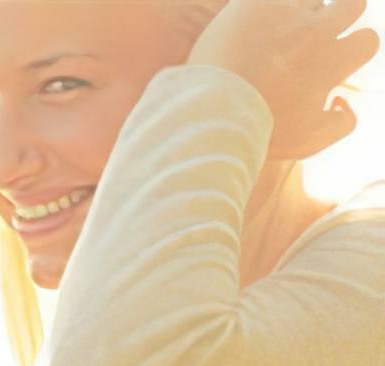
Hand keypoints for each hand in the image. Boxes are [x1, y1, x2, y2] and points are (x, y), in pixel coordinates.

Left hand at [189, 0, 379, 159]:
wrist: (207, 111)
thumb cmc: (257, 132)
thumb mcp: (307, 141)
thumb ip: (341, 124)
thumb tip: (343, 102)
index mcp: (333, 61)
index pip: (368, 40)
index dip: (353, 48)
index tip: (332, 57)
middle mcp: (316, 32)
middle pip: (352, 4)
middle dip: (339, 16)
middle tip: (312, 33)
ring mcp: (284, 13)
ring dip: (297, 12)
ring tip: (273, 33)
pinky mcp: (252, 4)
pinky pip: (267, 0)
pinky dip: (262, 10)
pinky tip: (248, 26)